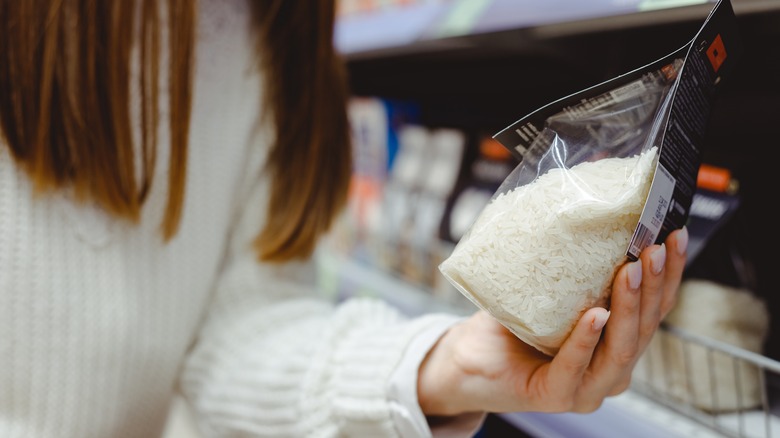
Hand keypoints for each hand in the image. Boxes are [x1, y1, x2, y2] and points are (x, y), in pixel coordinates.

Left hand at [418, 227, 688, 415]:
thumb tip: (588, 201)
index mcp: (618, 344)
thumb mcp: (552, 289)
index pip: (655, 308)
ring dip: (628, 306)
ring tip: (630, 269)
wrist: (471, 359)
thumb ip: (576, 264)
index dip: (670, 273)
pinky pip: (575, 367)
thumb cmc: (513, 324)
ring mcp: (587, 388)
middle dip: (654, 284)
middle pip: (645, 327)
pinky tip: (595, 315)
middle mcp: (611, 370)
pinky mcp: (557, 397)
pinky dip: (586, 341)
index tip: (676, 235)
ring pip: (620, 350)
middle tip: (654, 247)